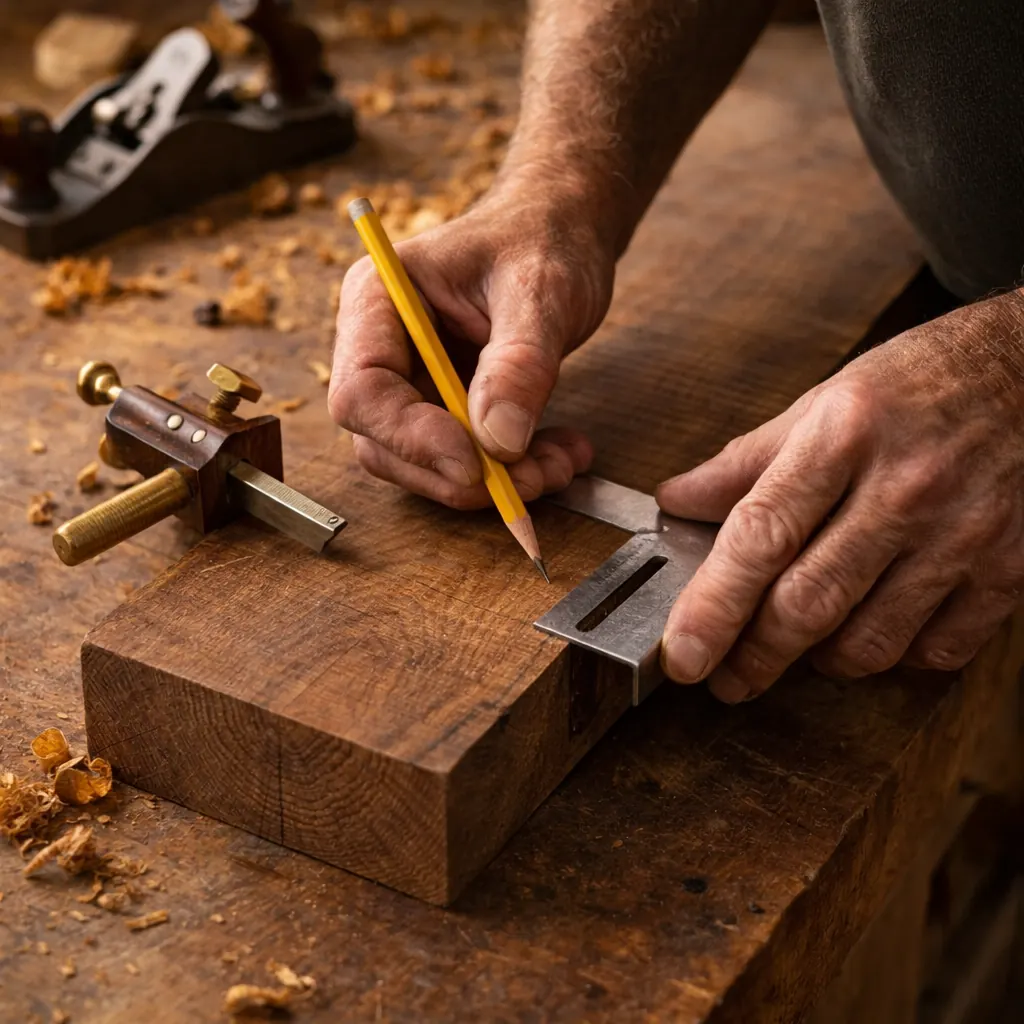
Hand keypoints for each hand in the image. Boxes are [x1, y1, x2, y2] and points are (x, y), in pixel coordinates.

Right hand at [329, 186, 614, 506]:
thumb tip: (498, 441)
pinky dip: (512, 472)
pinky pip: (464, 462)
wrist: (563, 233)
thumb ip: (519, 363)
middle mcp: (381, 347)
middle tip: (532, 478)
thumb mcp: (541, 290)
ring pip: (425, 465)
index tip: (477, 461)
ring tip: (560, 462)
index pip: (363, 390)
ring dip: (492, 482)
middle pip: (384, 442)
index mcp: (378, 299)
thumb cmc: (543, 239)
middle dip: (459, 473)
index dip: (411, 437)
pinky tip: (560, 454)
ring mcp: (411, 383)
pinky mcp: (444, 410)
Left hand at [657, 292, 1023, 701]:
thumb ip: (745, 461)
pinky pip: (937, 650)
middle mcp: (903, 489)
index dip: (713, 605)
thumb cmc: (918, 383)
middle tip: (725, 677)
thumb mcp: (821, 401)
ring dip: (820, 661)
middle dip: (754, 656)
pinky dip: (894, 657)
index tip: (682, 653)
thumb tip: (678, 502)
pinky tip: (872, 632)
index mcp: (843, 437)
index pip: (761, 536)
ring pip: (870, 641)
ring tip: (798, 645)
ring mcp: (961, 534)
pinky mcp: (1007, 569)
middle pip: (808, 602)